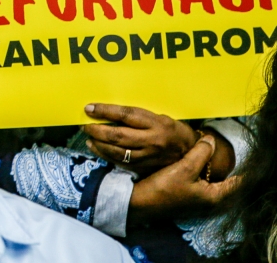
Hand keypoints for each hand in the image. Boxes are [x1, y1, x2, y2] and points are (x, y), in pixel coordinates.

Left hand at [83, 103, 197, 175]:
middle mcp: (153, 140)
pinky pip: (121, 163)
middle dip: (97, 130)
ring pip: (117, 151)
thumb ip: (137, 116)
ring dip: (98, 144)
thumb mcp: (159, 116)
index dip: (105, 111)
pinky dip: (105, 155)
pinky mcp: (146, 168)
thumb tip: (109, 111)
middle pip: (118, 136)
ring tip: (88, 137)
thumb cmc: (171, 129)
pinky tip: (96, 148)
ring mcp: (149, 156)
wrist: (190, 151)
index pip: (126, 115)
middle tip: (85, 125)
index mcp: (157, 123)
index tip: (89, 108)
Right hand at [129, 134, 239, 223]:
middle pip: (228, 183)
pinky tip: (199, 164)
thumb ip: (201, 153)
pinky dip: (206, 175)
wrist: (141, 202)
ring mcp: (200, 201)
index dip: (243, 169)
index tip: (245, 155)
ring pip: (216, 183)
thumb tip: (211, 140)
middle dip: (229, 168)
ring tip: (214, 154)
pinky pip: (206, 185)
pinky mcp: (190, 199)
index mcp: (215, 196)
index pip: (238, 182)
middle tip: (228, 151)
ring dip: (216, 171)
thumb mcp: (184, 167)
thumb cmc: (164, 187)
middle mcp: (211, 202)